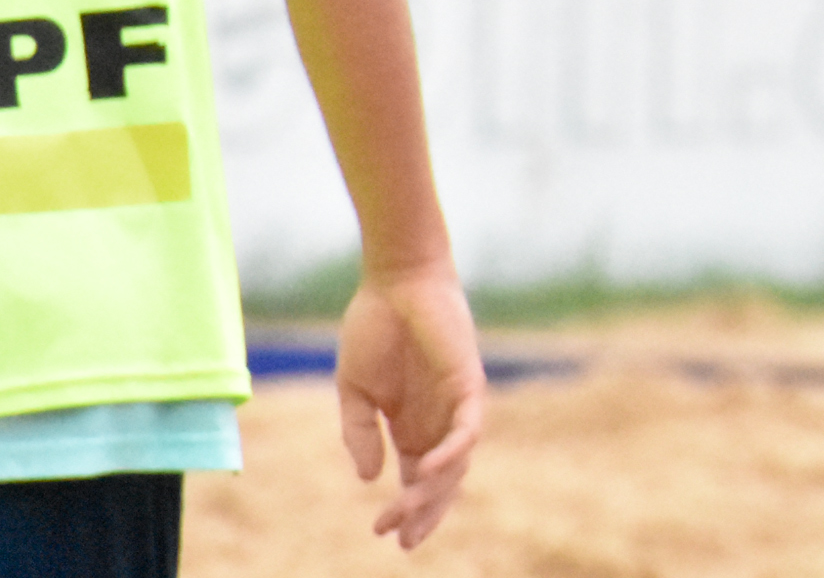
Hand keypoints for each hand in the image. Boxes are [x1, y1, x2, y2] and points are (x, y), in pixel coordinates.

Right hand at [333, 262, 487, 548]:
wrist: (394, 283)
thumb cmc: (374, 329)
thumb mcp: (354, 391)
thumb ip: (359, 434)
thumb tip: (369, 479)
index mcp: (411, 426)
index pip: (416, 480)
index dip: (406, 509)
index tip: (383, 534)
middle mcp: (438, 421)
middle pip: (440, 482)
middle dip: (422, 513)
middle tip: (400, 540)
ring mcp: (456, 404)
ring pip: (455, 464)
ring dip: (431, 491)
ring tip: (404, 512)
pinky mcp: (469, 384)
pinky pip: (468, 429)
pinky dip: (451, 453)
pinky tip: (423, 471)